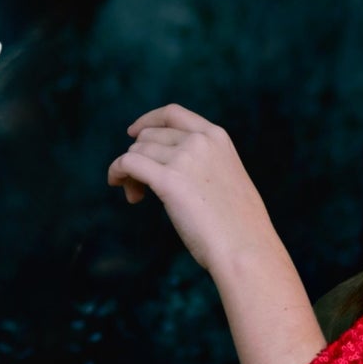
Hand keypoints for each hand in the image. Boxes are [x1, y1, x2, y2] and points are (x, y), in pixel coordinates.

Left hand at [108, 103, 277, 275]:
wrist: (246, 249)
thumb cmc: (238, 226)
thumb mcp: (227, 178)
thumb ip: (204, 164)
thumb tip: (168, 169)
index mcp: (216, 137)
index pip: (173, 114)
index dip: (148, 120)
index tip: (133, 132)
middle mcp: (200, 141)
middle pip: (149, 136)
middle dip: (139, 156)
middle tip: (139, 188)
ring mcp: (185, 158)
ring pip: (137, 151)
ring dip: (129, 171)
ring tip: (136, 196)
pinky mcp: (169, 180)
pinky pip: (128, 163)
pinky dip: (117, 170)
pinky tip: (117, 183)